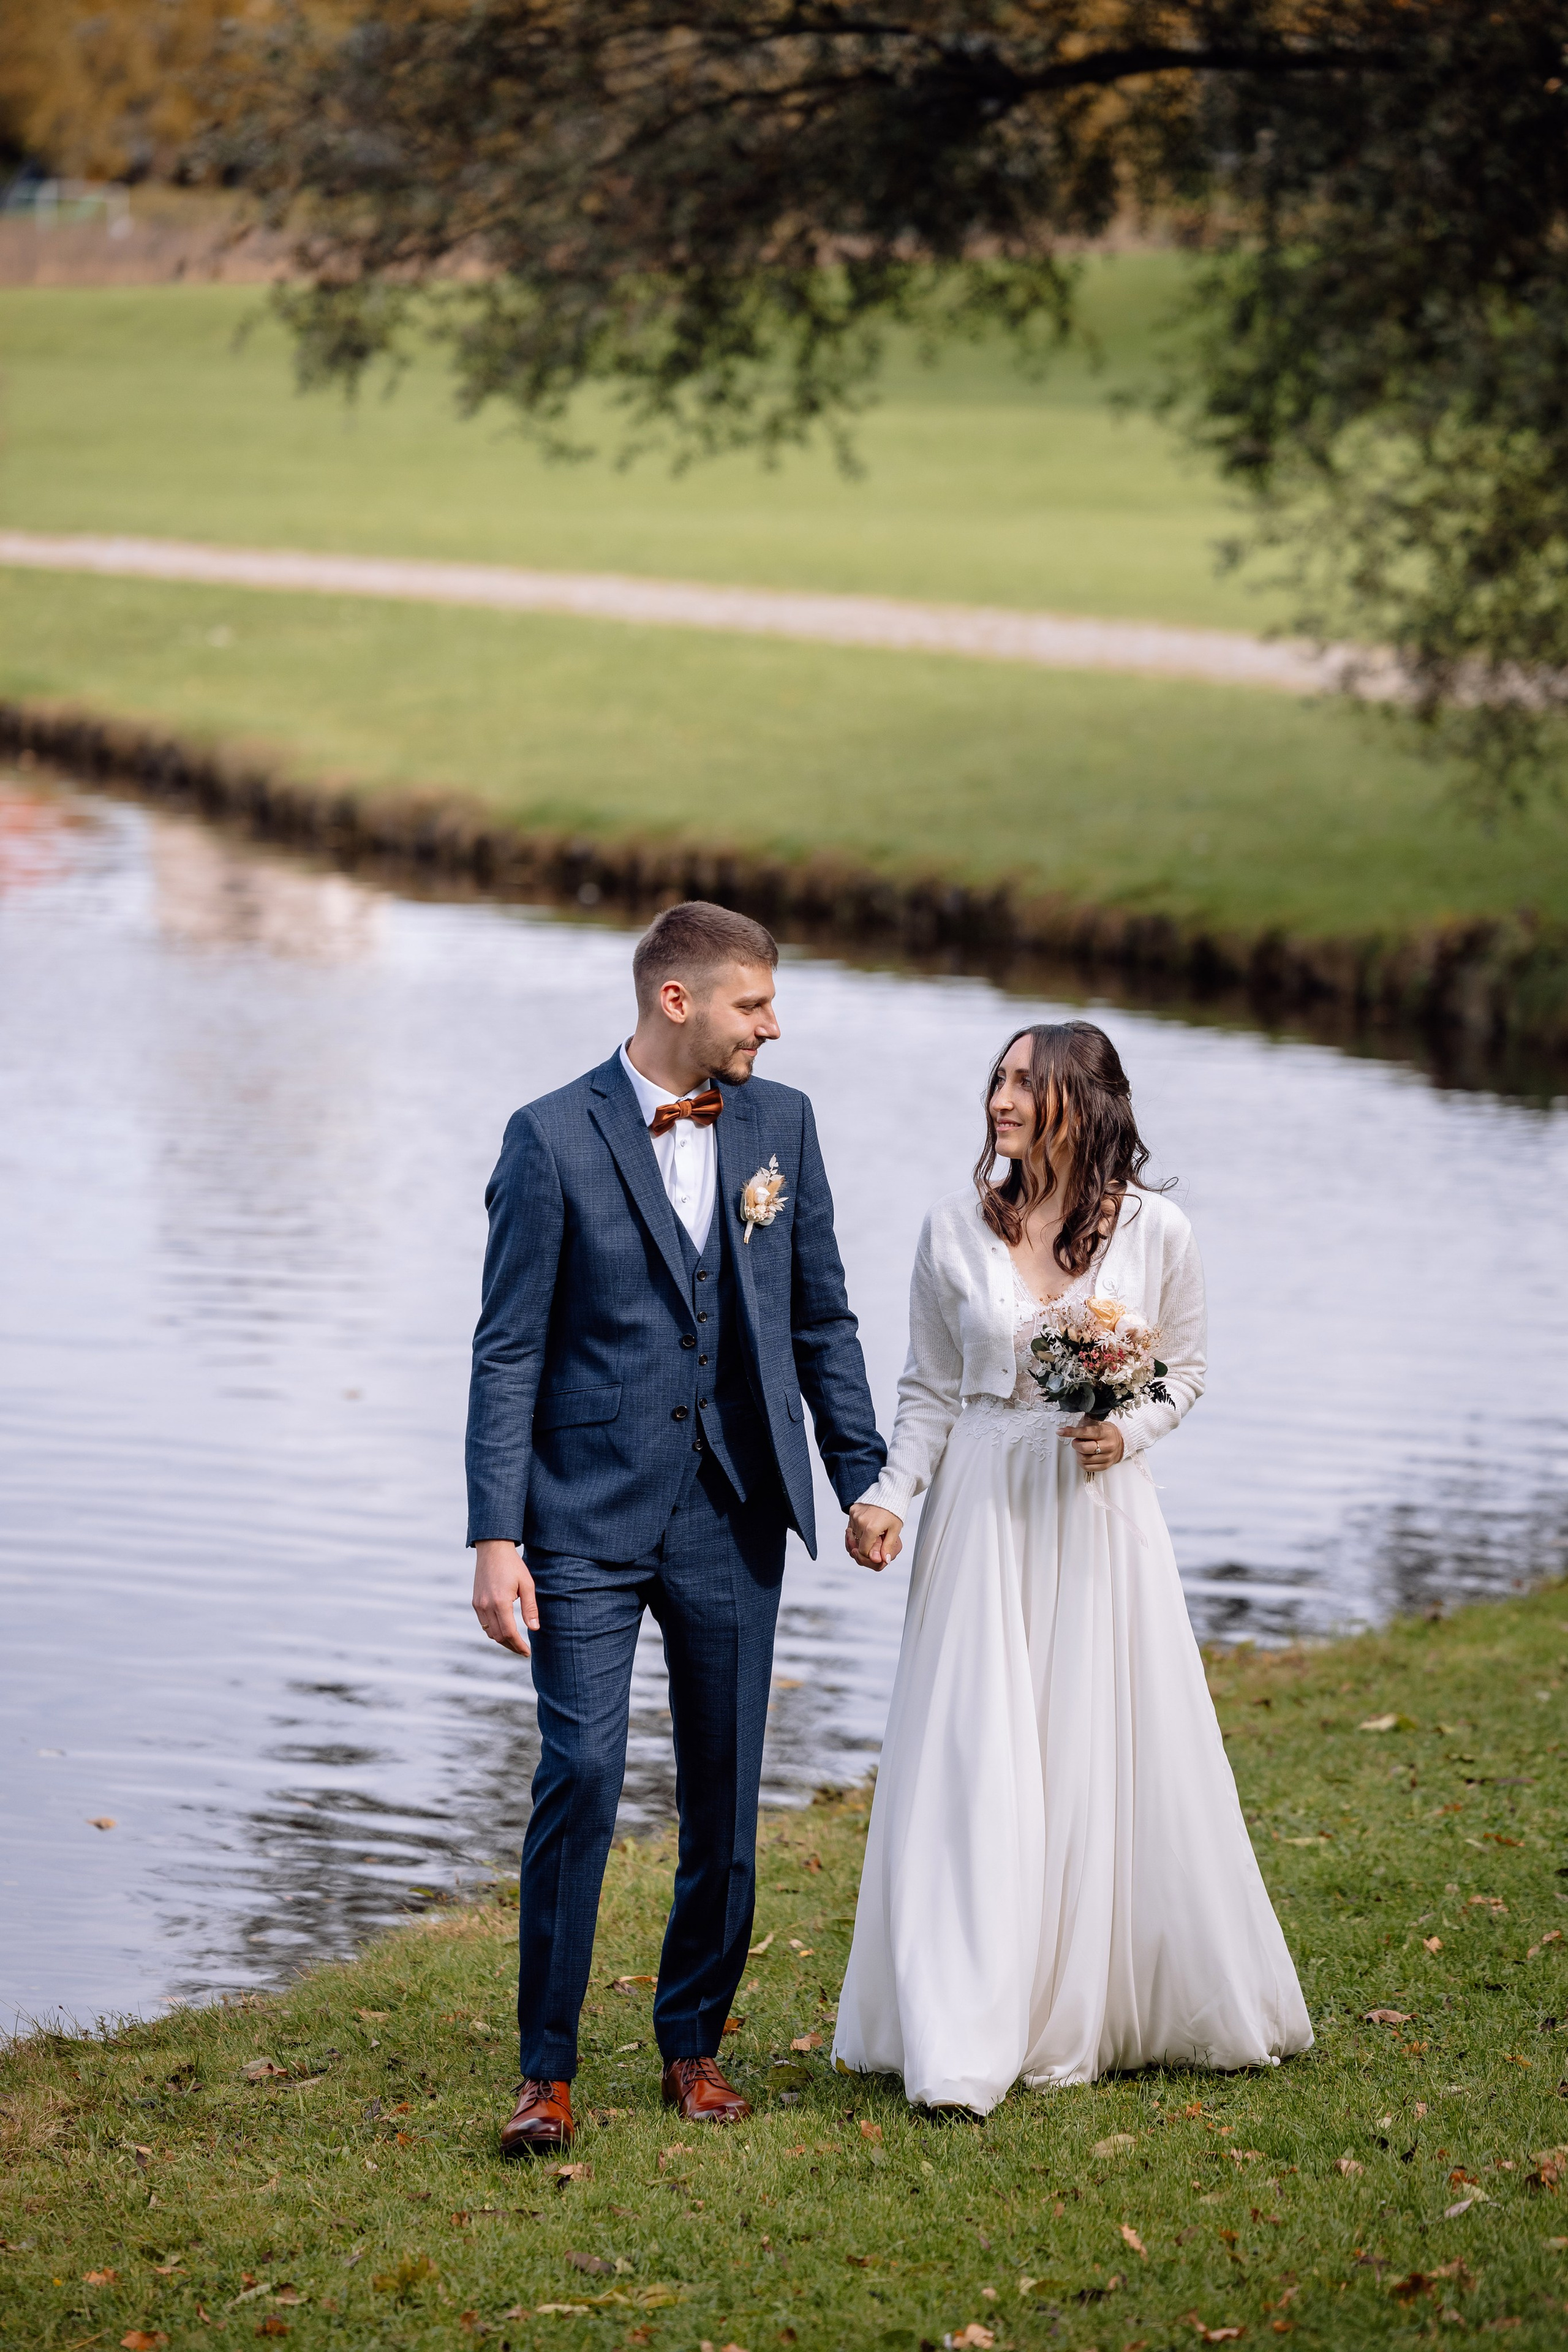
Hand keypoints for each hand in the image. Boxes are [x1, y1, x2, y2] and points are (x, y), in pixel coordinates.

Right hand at [472, 1540, 539, 1655]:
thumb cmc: (513, 1565)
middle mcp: (486, 1606)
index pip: (509, 1633)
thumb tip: (534, 1629)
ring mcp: (478, 1605)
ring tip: (515, 1642)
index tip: (527, 1652)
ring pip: (489, 1632)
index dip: (519, 1645)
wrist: (493, 1549)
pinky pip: (483, 1623)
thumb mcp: (527, 1584)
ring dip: (502, 1640)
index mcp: (500, 1602)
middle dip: (511, 1646)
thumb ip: (530, 1608)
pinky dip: (493, 1630)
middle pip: (498, 1636)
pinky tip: (504, 1629)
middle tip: (523, 1650)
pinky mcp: (475, 1602)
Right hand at [846, 1503, 903, 1569]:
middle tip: (875, 1541)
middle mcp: (860, 1521)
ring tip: (871, 1533)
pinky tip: (866, 1526)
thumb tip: (884, 1560)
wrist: (890, 1493)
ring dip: (860, 1537)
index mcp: (871, 1528)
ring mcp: (855, 1515)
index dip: (869, 1554)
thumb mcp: (894, 1531)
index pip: (863, 1550)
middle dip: (865, 1545)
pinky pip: (851, 1525)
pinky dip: (857, 1528)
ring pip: (853, 1535)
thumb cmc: (893, 1511)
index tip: (875, 1551)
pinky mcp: (852, 1510)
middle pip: (857, 1544)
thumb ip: (887, 1546)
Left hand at [1068, 1418, 1123, 1472]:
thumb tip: (1067, 1428)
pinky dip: (1081, 1462)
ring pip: (1084, 1459)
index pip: (1086, 1432)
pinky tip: (1083, 1456)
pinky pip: (1087, 1467)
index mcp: (1106, 1432)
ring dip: (1078, 1453)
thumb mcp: (1098, 1424)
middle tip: (1076, 1441)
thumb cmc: (1105, 1432)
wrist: (1120, 1443)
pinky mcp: (1105, 1466)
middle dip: (1075, 1444)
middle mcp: (1109, 1445)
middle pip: (1084, 1448)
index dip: (1072, 1432)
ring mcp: (1108, 1457)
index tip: (1060, 1431)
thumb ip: (1084, 1424)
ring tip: (1081, 1448)